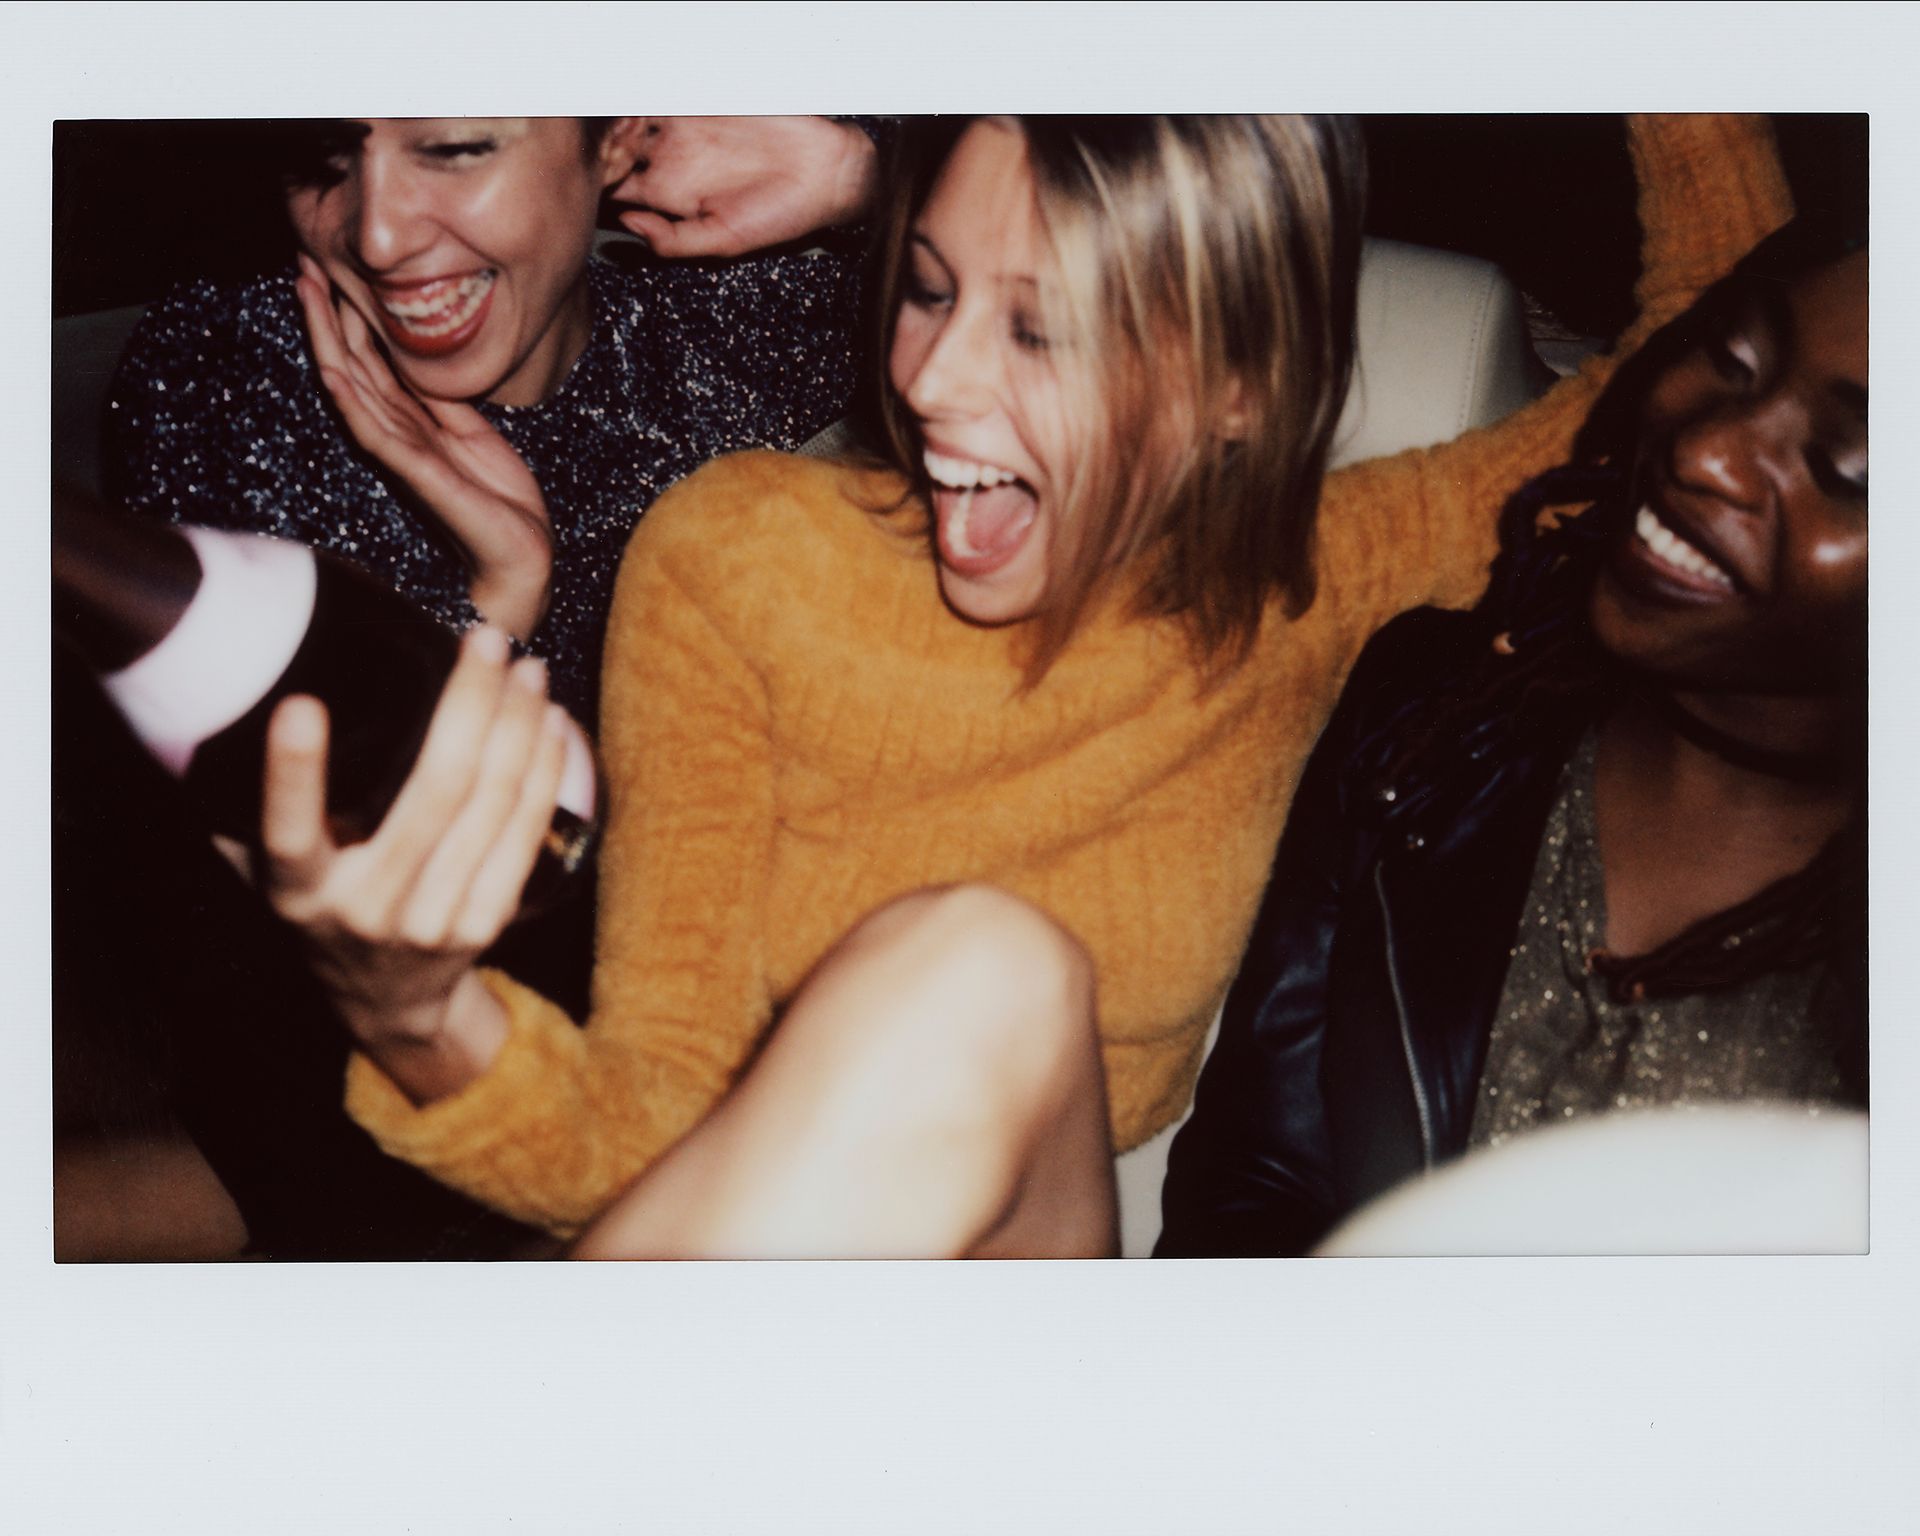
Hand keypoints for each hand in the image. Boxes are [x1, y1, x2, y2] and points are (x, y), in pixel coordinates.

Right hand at [258, 627, 568, 1101]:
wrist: (386, 1001)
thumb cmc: (324, 903)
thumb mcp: (266, 870)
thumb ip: (243, 806)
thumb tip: (219, 707)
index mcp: (297, 887)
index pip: (287, 828)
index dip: (293, 771)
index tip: (300, 704)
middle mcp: (364, 907)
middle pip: (433, 792)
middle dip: (467, 704)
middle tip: (485, 638)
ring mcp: (431, 919)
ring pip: (491, 805)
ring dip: (518, 727)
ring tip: (528, 669)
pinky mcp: (484, 922)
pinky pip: (524, 833)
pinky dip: (544, 771)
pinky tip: (551, 725)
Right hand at [297, 254, 553, 639]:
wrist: (519, 552)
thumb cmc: (495, 498)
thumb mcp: (468, 431)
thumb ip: (439, 398)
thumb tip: (416, 354)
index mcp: (407, 421)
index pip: (368, 357)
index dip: (348, 313)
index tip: (328, 267)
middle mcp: (393, 432)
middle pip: (350, 361)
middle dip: (326, 312)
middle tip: (303, 261)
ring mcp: (400, 452)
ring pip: (352, 385)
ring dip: (328, 338)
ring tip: (307, 293)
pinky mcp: (416, 473)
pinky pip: (376, 432)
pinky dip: (352, 400)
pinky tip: (332, 371)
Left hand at [609, 117, 876, 258]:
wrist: (824, 172)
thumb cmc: (781, 216)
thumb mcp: (724, 242)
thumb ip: (673, 240)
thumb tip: (627, 226)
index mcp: (670, 196)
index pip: (615, 190)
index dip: (597, 183)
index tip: (594, 178)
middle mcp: (672, 159)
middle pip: (614, 148)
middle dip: (599, 145)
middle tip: (603, 144)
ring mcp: (684, 128)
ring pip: (631, 117)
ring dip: (615, 116)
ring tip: (617, 121)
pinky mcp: (701, 103)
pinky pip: (660, 95)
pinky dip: (642, 98)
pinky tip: (638, 106)